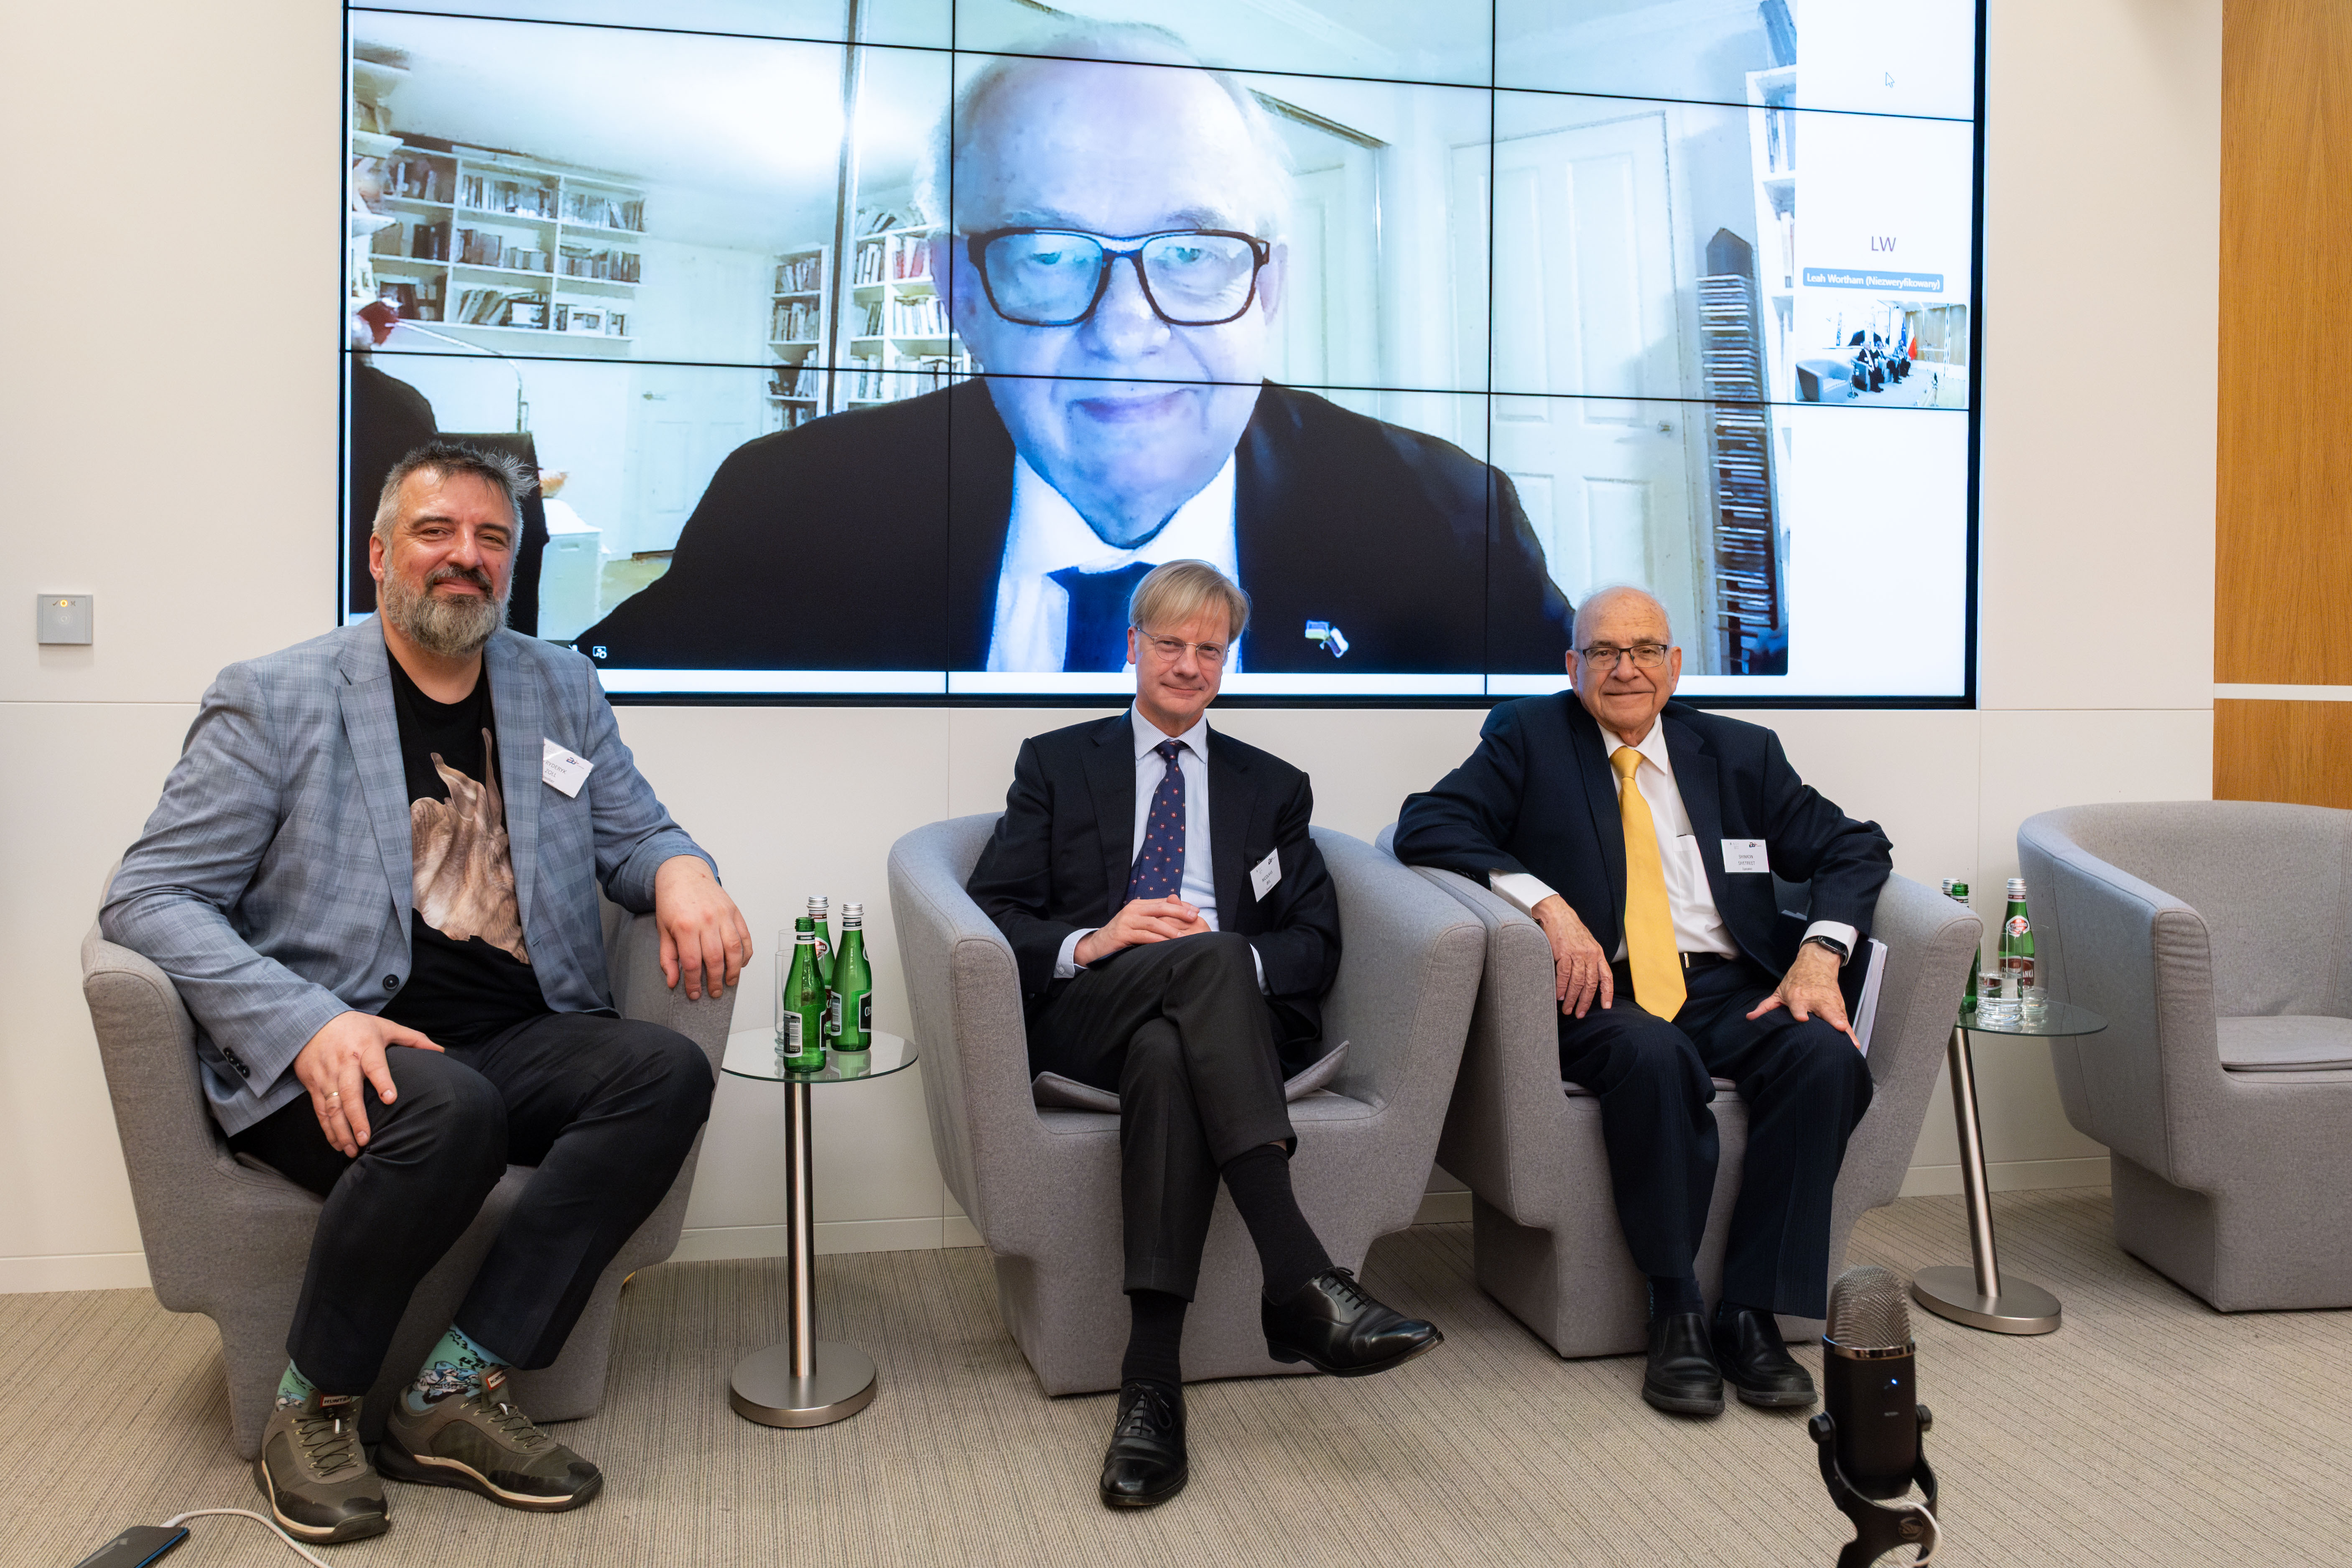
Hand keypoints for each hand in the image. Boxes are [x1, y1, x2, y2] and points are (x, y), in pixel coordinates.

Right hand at [292, 1011, 444, 1155]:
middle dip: (357, 1117)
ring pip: (332, 1106)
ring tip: (353, 1149)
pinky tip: (338, 1143)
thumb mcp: (385, 1026)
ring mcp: (327, 1075)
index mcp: (365, 1047)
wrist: (312, 1023)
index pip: (374, 1065)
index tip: (390, 1099)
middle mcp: (344, 1063)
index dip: (382, 1081)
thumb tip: (440, 1051)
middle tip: (366, 1139)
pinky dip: (328, 1129)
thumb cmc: (356, 1027)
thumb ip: (413, 1039)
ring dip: (341, 1130)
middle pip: (349, 1092)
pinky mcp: (314, 1085)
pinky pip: (320, 1110)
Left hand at [654, 855, 753, 1000]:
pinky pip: (745, 936)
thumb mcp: (663, 930)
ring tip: (730, 982)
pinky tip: (741, 963)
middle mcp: (706, 921)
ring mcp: (723, 915)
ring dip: (734, 970)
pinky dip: (745, 953)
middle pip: (715, 960)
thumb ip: (667, 958)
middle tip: (714, 992)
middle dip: (715, 981)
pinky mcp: (734, 911)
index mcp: (685, 927)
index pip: (692, 963)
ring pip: (734, 949)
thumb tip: (673, 982)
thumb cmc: (672, 901)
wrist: (683, 873)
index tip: (694, 993)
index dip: (694, 983)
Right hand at [1074, 897, 1211, 965]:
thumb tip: (1176, 915)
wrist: (1097, 945)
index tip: (1196, 911)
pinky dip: (1157, 939)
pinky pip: (1144, 936)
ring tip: (1185, 935)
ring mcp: (1127, 921)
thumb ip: (1154, 918)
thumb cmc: (1122, 935)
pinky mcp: (1122, 933)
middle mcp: (1133, 909)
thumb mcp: (1138, 923)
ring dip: (1171, 929)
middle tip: (1194, 917)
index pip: (1164, 902)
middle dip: (1180, 912)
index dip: (1181, 905)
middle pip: (1161, 908)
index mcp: (1139, 905)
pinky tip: (1168, 943)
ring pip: (1154, 922)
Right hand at [1532, 895, 1612, 1017]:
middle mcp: (1590, 955)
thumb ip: (1590, 958)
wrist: (1557, 913)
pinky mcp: (1563, 953)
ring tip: (1567, 1008)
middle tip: (1579, 1013)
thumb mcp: (1587, 942)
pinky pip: (1563, 975)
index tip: (1606, 1006)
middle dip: (1585, 1002)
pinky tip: (1559, 996)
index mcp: (1598, 953)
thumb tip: (1588, 977)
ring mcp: (1577, 954)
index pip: (1606, 977)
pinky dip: (1561, 988)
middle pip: (1590, 984)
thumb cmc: (1570, 929)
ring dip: (1572, 998)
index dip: (1607, 993)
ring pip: (1577, 982)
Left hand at [1746, 942, 1859, 1047]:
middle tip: (1838, 1026)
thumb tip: (1750, 1018)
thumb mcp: (1779, 991)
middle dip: (1831, 1018)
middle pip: (1824, 1010)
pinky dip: (1850, 1032)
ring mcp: (1829, 1003)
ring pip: (1838, 1016)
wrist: (1816, 963)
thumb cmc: (1796, 980)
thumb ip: (1766, 1007)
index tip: (1802, 1017)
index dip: (1799, 1011)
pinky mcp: (1839, 1007)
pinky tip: (1855, 1044)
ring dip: (1844, 1028)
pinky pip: (1845, 1021)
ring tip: (1851, 1042)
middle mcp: (1815, 999)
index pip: (1799, 1005)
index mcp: (1798, 996)